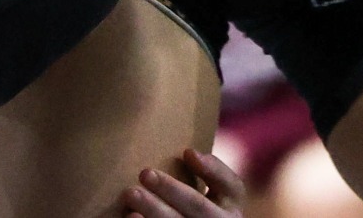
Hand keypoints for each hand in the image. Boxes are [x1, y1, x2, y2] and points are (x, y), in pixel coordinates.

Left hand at [122, 149, 249, 217]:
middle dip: (172, 190)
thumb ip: (207, 172)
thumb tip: (189, 153)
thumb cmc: (198, 208)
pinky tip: (130, 217)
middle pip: (199, 207)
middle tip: (145, 172)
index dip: (212, 169)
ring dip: (154, 211)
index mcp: (231, 206)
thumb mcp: (213, 192)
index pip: (231, 185)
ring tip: (131, 194)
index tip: (187, 151)